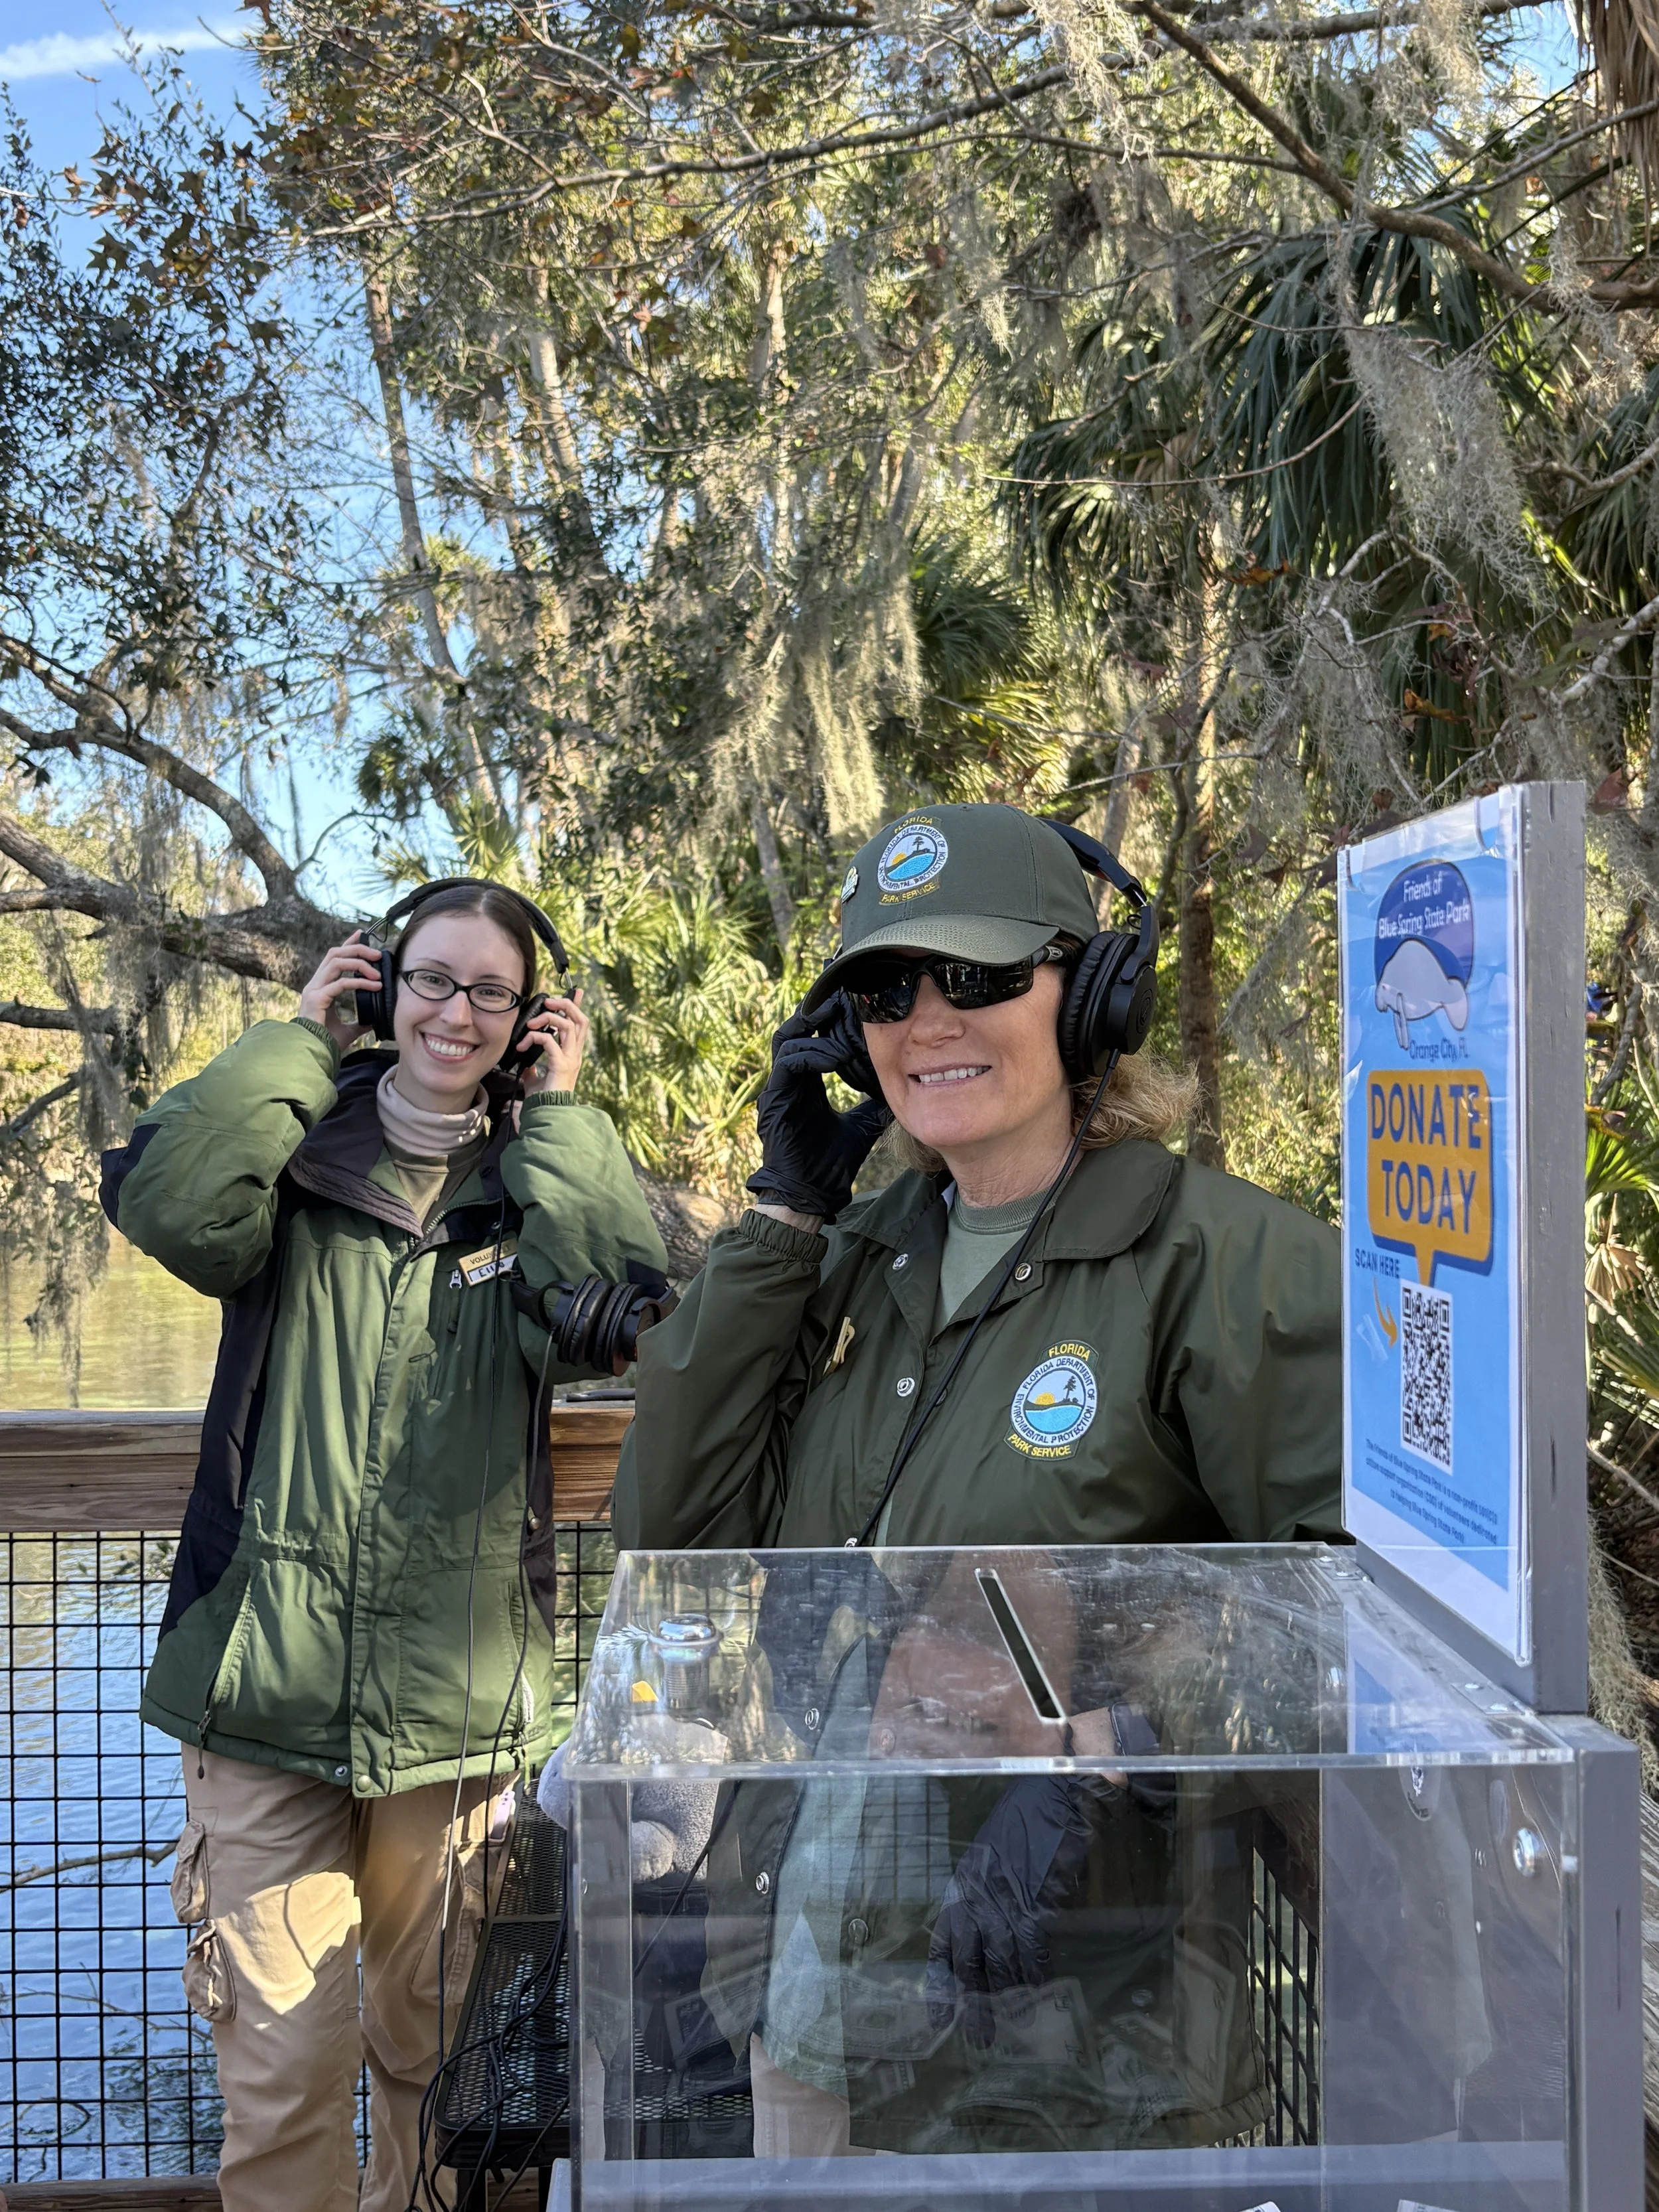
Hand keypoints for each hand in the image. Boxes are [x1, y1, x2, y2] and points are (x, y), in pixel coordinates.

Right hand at [297, 931, 381, 1052]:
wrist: (312, 1055)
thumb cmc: (326, 1042)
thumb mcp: (348, 1029)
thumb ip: (361, 1021)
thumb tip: (376, 1019)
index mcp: (320, 987)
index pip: (334, 958)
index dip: (347, 944)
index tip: (362, 933)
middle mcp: (315, 984)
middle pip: (334, 954)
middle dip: (357, 949)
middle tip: (378, 954)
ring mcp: (314, 990)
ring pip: (335, 962)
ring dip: (360, 964)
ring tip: (378, 974)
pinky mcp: (317, 999)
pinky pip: (341, 984)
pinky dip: (360, 983)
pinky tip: (375, 987)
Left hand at [518, 988, 587, 1094]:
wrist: (547, 1115)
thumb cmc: (544, 1101)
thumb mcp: (536, 1080)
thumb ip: (533, 1070)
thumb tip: (525, 1065)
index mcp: (571, 1055)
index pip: (579, 1025)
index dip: (578, 1007)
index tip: (576, 991)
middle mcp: (574, 1054)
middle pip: (580, 1020)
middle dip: (566, 1004)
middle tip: (549, 1000)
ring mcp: (570, 1059)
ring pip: (569, 1025)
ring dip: (548, 1018)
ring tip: (531, 1023)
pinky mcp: (561, 1065)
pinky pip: (550, 1041)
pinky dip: (535, 1037)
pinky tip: (523, 1045)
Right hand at [746, 995, 891, 1223]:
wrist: (809, 1197)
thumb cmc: (829, 1167)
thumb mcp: (860, 1127)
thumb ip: (871, 1105)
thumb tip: (900, 1091)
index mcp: (804, 1084)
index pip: (811, 1038)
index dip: (827, 1019)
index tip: (852, 1005)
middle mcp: (787, 1081)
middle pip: (794, 1029)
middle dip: (818, 1011)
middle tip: (845, 998)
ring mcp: (777, 1089)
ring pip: (787, 1039)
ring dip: (814, 1028)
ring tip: (840, 1020)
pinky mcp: (774, 1100)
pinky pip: (789, 1063)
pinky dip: (812, 1054)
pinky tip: (837, 1057)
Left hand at [924, 1776, 1101, 2047]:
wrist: (1053, 1796)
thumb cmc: (1024, 1825)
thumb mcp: (993, 1859)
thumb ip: (989, 1895)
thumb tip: (993, 1932)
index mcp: (963, 1889)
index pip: (943, 1943)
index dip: (940, 1982)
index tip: (939, 2016)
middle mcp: (977, 1899)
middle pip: (968, 1964)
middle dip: (973, 2004)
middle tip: (977, 2039)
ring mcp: (1004, 1902)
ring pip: (1000, 1963)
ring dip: (1006, 1996)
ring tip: (1013, 2023)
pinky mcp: (1033, 1902)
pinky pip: (1032, 1949)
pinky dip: (1037, 1971)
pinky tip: (1040, 1987)